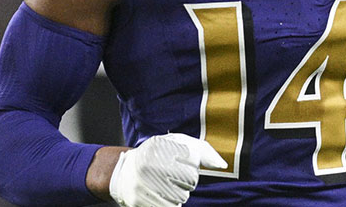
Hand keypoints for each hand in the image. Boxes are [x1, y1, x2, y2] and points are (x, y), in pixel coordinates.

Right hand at [108, 133, 227, 206]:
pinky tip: (161, 195)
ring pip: (181, 197)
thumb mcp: (177, 144)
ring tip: (166, 185)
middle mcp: (148, 164)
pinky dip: (171, 204)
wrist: (123, 172)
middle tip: (172, 176)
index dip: (191, 164)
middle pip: (189, 181)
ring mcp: (141, 184)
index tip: (181, 162)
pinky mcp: (137, 201)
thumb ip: (202, 151)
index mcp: (159, 147)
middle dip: (187, 180)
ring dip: (179, 194)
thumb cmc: (157, 156)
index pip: (193, 160)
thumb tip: (222, 165)